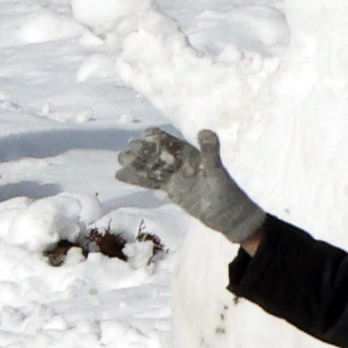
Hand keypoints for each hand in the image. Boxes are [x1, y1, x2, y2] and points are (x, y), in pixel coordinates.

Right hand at [116, 126, 269, 247]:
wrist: (228, 216)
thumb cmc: (226, 193)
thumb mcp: (217, 172)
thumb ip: (210, 152)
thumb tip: (205, 131)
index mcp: (192, 155)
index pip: (172, 143)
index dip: (158, 138)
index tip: (144, 135)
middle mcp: (181, 163)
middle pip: (158, 154)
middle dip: (142, 151)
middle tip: (124, 151)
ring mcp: (175, 177)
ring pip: (152, 168)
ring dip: (136, 164)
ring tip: (119, 160)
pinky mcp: (172, 190)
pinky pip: (151, 182)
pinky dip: (137, 179)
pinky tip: (121, 176)